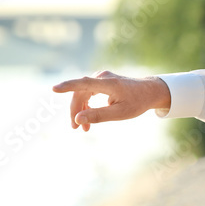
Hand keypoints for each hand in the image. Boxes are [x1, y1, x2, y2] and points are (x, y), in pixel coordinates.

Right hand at [52, 71, 170, 131]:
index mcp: (109, 83)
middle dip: (76, 111)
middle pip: (80, 93)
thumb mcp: (120, 113)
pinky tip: (87, 117)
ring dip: (80, 110)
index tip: (54, 89)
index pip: (84, 83)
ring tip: (83, 128)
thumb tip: (78, 119)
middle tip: (76, 128)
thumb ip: (99, 115)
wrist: (150, 91)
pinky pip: (87, 92)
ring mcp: (101, 78)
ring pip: (82, 93)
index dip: (68, 86)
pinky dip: (86, 105)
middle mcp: (103, 77)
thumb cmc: (137, 102)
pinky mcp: (101, 81)